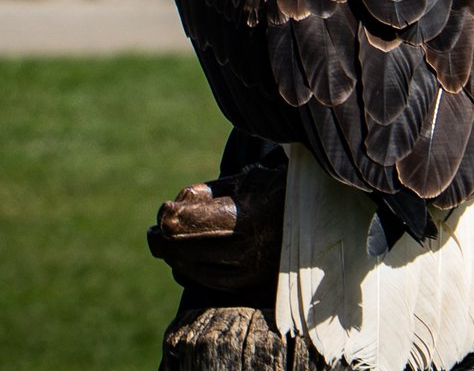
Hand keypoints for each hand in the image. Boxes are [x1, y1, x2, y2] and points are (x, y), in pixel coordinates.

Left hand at [148, 163, 285, 302]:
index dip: (170, 216)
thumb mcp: (245, 181)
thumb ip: (206, 193)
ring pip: (193, 272)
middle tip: (154, 230)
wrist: (319, 222)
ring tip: (165, 242)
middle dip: (163, 239)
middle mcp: (250, 250)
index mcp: (249, 216)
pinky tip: (184, 259)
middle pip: (186, 250)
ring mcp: (250, 275)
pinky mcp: (250, 291)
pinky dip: (189, 272)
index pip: (193, 222)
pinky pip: (205, 285)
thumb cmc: (275, 192)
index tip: (165, 209)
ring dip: (174, 257)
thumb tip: (169, 213)